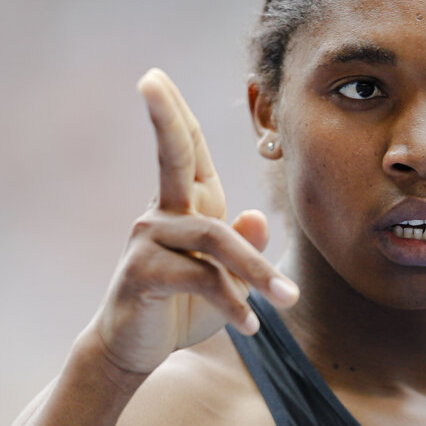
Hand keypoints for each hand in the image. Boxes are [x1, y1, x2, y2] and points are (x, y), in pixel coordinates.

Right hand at [92, 68, 297, 373]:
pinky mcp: (142, 273)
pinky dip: (232, 302)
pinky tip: (249, 328)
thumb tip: (257, 216)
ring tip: (288, 299)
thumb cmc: (183, 306)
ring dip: (256, 270)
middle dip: (164, 116)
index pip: (184, 151)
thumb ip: (245, 248)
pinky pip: (201, 278)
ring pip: (215, 237)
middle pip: (170, 157)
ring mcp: (149, 240)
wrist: (137, 349)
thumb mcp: (226, 279)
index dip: (174, 113)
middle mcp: (164, 213)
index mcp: (186, 204)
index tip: (155, 76)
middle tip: (147, 78)